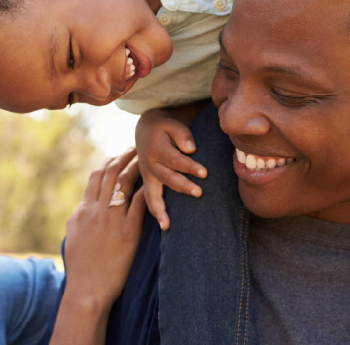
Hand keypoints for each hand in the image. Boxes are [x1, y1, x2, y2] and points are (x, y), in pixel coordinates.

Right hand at [62, 148, 146, 308]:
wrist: (87, 290)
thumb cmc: (81, 269)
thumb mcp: (73, 238)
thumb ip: (79, 219)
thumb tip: (83, 207)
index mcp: (82, 211)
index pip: (95, 177)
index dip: (108, 163)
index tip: (118, 156)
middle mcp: (95, 210)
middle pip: (110, 173)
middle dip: (123, 157)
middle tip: (136, 148)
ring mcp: (111, 220)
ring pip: (124, 182)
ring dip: (136, 166)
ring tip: (148, 157)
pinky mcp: (128, 232)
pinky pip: (140, 202)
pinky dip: (148, 188)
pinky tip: (158, 181)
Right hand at [135, 109, 205, 229]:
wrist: (145, 131)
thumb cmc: (164, 128)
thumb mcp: (171, 124)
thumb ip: (182, 134)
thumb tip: (191, 149)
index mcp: (157, 149)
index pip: (175, 160)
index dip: (189, 166)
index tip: (204, 173)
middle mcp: (150, 165)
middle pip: (167, 178)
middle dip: (182, 186)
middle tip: (198, 193)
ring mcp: (148, 176)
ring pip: (153, 194)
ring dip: (161, 209)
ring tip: (167, 225)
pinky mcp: (148, 183)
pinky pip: (149, 200)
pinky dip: (155, 213)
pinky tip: (165, 226)